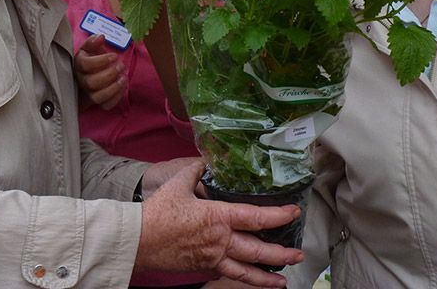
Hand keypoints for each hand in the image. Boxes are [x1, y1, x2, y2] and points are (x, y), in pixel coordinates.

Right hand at [74, 34, 125, 109]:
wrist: (91, 72)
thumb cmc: (92, 58)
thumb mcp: (91, 47)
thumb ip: (94, 41)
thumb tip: (101, 37)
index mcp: (79, 64)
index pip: (85, 65)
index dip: (101, 60)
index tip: (114, 56)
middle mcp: (81, 80)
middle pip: (91, 83)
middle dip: (110, 74)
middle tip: (121, 66)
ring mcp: (88, 93)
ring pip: (97, 97)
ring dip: (113, 88)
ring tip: (123, 78)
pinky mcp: (97, 102)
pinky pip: (105, 105)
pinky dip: (116, 98)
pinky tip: (123, 87)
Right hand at [135, 162, 302, 287]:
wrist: (139, 240)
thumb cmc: (158, 212)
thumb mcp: (179, 183)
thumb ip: (197, 170)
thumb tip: (206, 160)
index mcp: (218, 217)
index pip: (257, 217)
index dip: (279, 215)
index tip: (293, 212)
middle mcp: (221, 240)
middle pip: (259, 251)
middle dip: (282, 254)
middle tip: (298, 254)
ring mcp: (213, 257)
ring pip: (247, 271)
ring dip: (269, 276)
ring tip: (284, 279)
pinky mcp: (204, 267)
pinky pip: (229, 274)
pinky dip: (244, 278)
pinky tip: (252, 279)